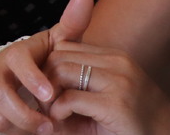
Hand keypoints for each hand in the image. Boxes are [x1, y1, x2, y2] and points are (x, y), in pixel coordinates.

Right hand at [0, 0, 93, 134]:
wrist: (21, 74)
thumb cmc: (44, 60)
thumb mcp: (58, 44)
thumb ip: (72, 24)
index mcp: (15, 54)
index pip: (18, 62)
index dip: (32, 78)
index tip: (51, 95)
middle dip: (23, 111)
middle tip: (48, 127)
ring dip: (12, 124)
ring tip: (39, 132)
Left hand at [41, 43, 169, 134]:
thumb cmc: (130, 123)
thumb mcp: (103, 95)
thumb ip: (78, 84)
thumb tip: (39, 83)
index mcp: (114, 57)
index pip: (64, 47)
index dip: (48, 68)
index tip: (46, 90)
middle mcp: (117, 63)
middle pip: (58, 56)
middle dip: (44, 79)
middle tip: (44, 103)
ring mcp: (119, 81)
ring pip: (61, 72)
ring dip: (48, 95)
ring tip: (52, 113)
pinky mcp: (116, 104)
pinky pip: (70, 98)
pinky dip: (57, 111)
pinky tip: (61, 120)